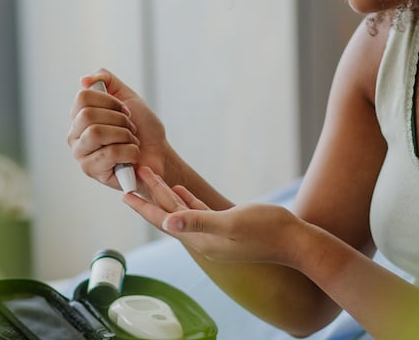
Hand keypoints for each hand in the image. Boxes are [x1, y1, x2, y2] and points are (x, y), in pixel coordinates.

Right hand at [68, 69, 170, 189]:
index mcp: (80, 115)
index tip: (125, 111)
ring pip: (96, 133)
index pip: (83, 97)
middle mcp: (75, 135)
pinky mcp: (92, 171)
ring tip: (131, 142)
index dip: (110, 101)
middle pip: (88, 115)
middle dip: (119, 120)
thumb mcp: (127, 95)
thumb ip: (106, 79)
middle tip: (130, 129)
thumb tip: (83, 80)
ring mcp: (81, 154)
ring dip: (124, 135)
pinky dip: (130, 151)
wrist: (159, 153)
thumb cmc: (142, 128)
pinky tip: (131, 157)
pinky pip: (110, 153)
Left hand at [123, 166, 304, 266]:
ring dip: (165, 195)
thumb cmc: (266, 230)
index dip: (144, 207)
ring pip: (181, 211)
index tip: (124, 194)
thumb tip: (168, 222)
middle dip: (150, 195)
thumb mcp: (230, 223)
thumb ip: (198, 221)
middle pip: (168, 214)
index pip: (164, 221)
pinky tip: (179, 190)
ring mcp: (214, 234)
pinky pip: (197, 211)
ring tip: (150, 179)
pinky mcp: (225, 226)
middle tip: (133, 176)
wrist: (294, 241)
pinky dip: (186, 200)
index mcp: (200, 239)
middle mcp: (203, 238)